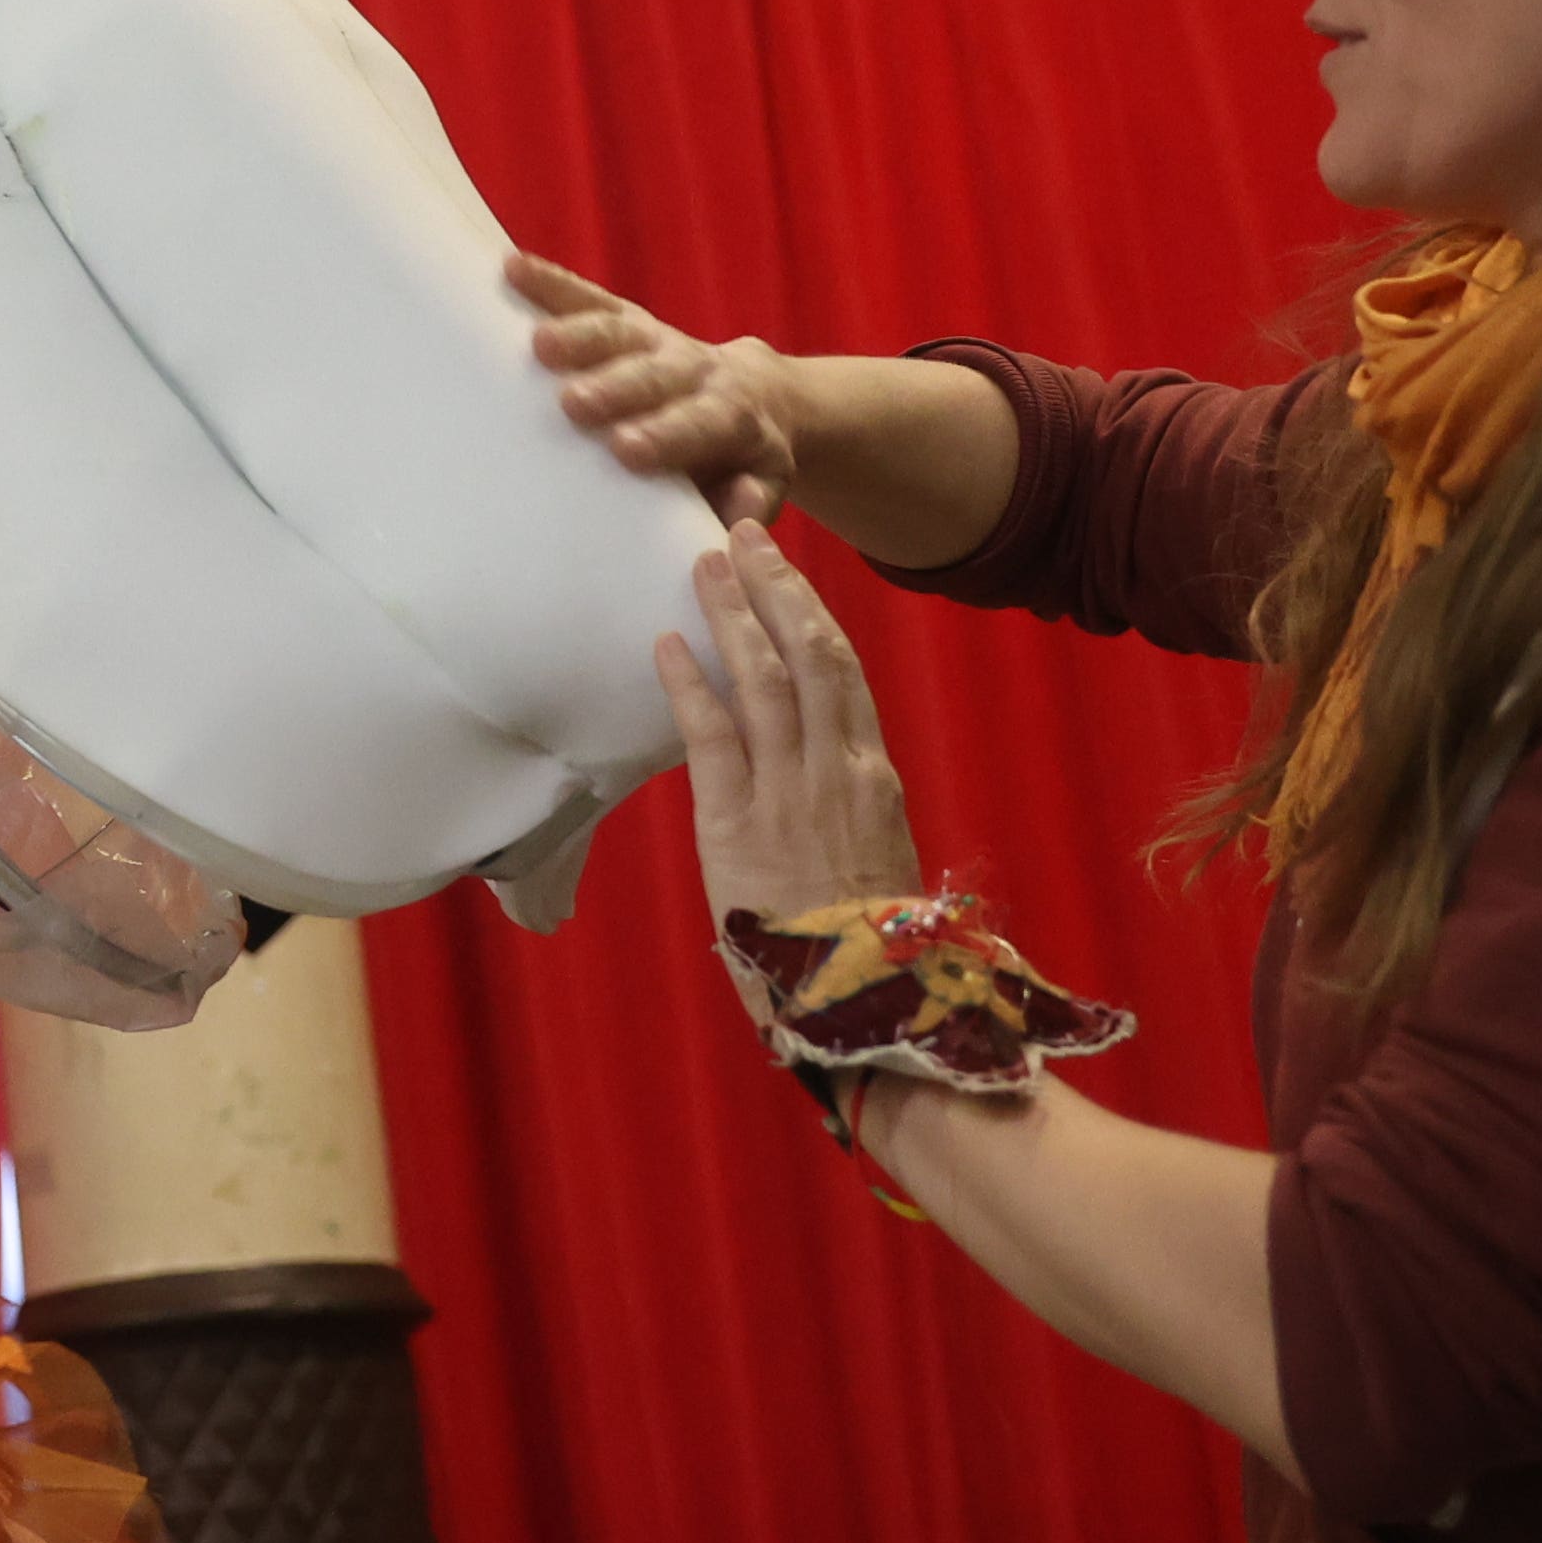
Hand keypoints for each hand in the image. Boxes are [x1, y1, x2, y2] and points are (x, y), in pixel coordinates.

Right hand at [508, 252, 795, 526]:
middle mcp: (694, 369)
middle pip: (654, 375)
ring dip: (579, 335)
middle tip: (573, 404)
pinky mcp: (624, 318)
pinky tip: (513, 269)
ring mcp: (656, 339)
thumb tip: (739, 522)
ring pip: (619, 331)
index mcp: (729, 415)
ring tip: (538, 344)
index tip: (624, 449)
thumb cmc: (741, 459)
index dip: (665, 434)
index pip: (699, 423)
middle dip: (614, 388)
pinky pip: (587, 296)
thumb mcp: (761, 485)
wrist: (757, 395)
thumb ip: (749, 502)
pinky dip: (550, 282)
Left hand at [656, 524, 924, 930]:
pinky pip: (712, 738)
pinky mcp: (739, 826)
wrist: (866, 1010)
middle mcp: (837, 771)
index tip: (788, 574)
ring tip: (704, 565)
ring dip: (731, 616)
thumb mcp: (877, 861)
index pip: (844, 674)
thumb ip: (850, 807)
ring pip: (764, 681)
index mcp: (873, 778)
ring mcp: (789, 794)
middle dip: (775, 589)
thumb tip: (824, 770)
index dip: (811, 616)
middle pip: (809, 655)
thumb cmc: (870, 949)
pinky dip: (689, 685)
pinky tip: (664, 645)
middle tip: (743, 532)